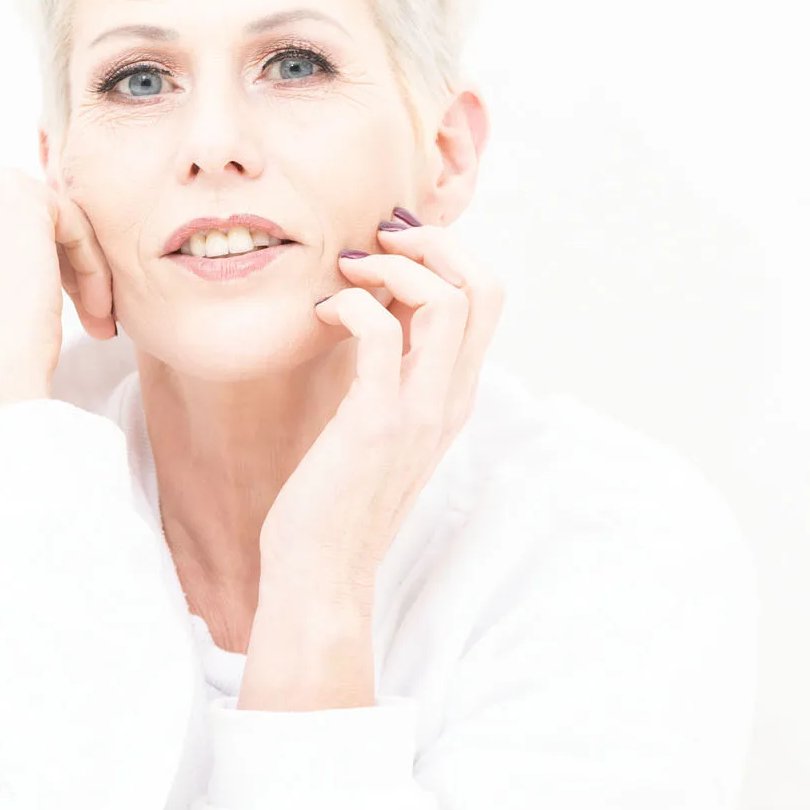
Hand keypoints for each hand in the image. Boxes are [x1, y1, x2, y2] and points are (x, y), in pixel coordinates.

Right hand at [0, 164, 115, 429]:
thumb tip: (16, 221)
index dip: (17, 250)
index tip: (40, 292)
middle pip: (18, 206)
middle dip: (51, 255)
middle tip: (75, 307)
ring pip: (50, 215)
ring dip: (75, 265)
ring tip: (91, 315)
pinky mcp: (22, 195)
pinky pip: (75, 221)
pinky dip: (90, 265)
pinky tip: (95, 309)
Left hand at [256, 207, 505, 597]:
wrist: (321, 573)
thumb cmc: (334, 498)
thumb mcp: (376, 424)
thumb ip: (390, 373)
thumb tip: (373, 309)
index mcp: (455, 396)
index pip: (487, 298)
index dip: (449, 252)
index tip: (394, 242)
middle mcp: (451, 400)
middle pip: (485, 287)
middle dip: (435, 241)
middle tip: (380, 236)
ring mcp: (420, 412)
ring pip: (445, 300)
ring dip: (393, 265)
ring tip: (347, 271)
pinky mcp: (377, 422)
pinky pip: (382, 331)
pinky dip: (351, 303)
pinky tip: (323, 315)